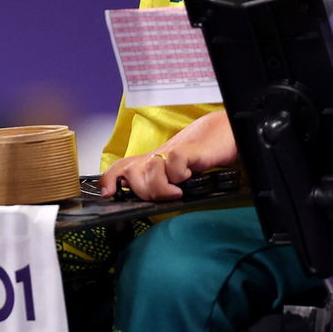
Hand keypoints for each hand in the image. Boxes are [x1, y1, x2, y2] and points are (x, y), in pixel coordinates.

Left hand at [99, 110, 237, 200]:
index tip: (109, 194)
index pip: (120, 167)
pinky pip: (173, 164)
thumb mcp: (175, 175)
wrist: (223, 133)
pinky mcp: (187, 150)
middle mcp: (156, 155)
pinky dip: (180, 175)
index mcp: (150, 161)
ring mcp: (170, 151)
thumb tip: (144, 199)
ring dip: (163, 186)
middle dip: (144, 191)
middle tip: (165, 194)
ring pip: (149, 170)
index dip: (109, 180)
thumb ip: (158, 184)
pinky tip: (189, 174)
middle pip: (131, 173)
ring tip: (178, 188)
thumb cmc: (200, 156)